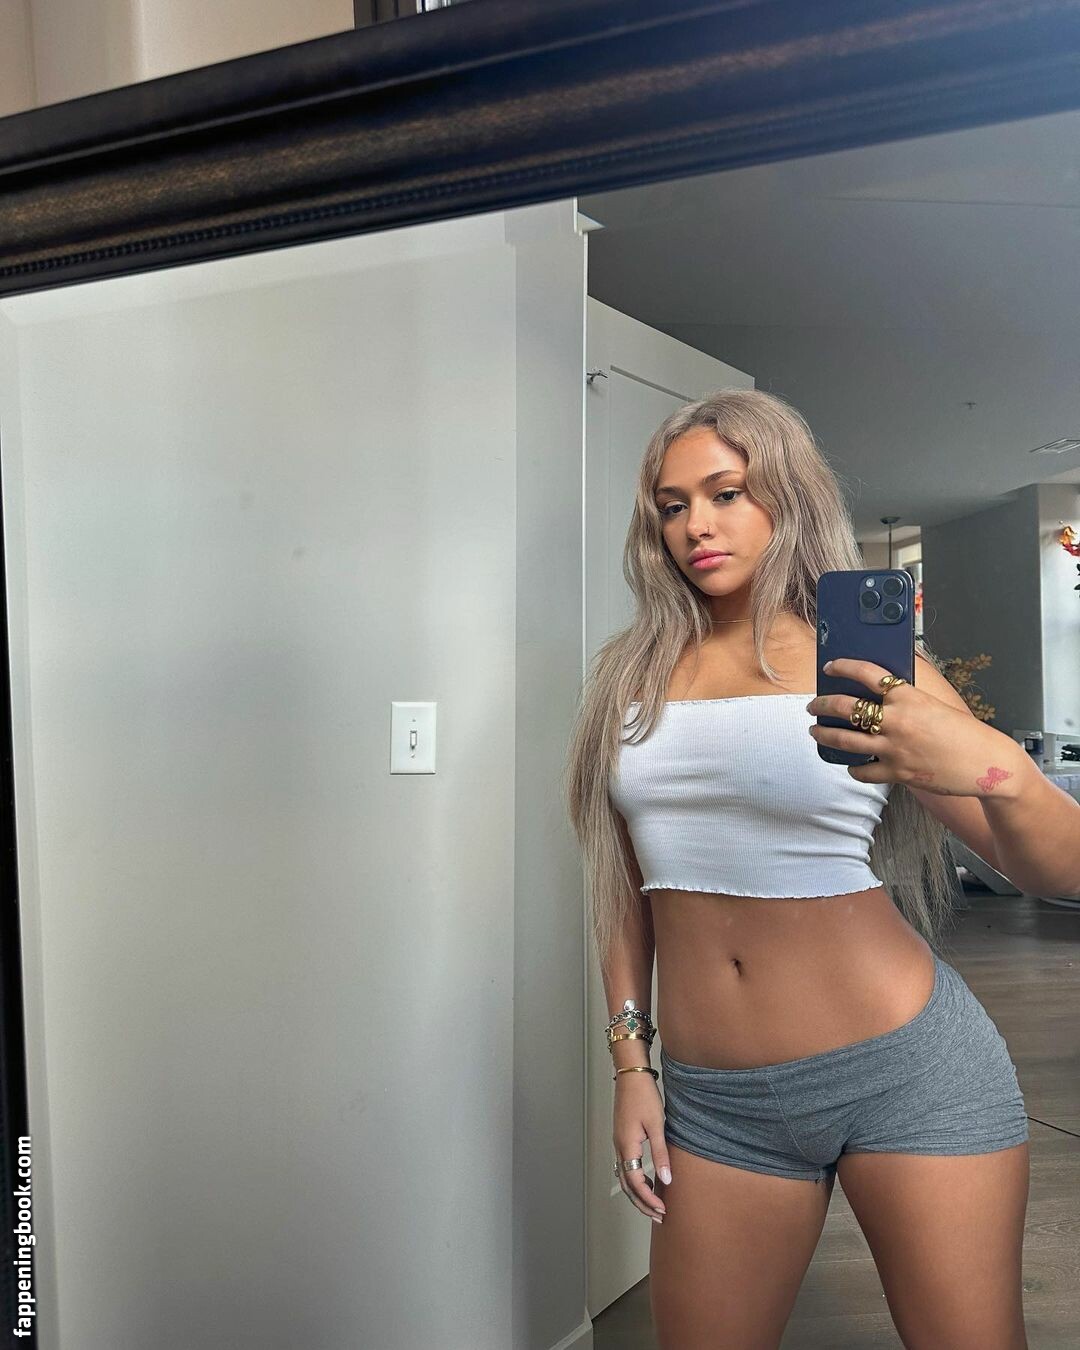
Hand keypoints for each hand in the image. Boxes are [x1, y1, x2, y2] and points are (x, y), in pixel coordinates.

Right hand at [613, 1074, 670, 1222]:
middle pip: (626, 1184)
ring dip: (638, 1192)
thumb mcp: (657, 1125)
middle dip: (641, 1202)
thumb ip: (661, 1154)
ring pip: (624, 1176)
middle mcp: (619, 1146)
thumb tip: (666, 1180)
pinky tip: (649, 1179)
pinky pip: (625, 1165)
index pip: (635, 1182)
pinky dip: (635, 1179)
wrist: (631, 1075)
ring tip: (654, 1203)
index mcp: (627, 1145)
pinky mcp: (622, 1137)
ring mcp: (618, 1142)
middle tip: (658, 1215)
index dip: (648, 1199)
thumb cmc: (644, 1095)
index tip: (662, 1210)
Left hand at [806, 657, 1027, 798]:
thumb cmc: (964, 733)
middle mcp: (897, 720)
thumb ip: (906, 701)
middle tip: (814, 706)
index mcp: (908, 697)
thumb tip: (880, 695)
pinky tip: (851, 765)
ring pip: (844, 740)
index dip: (843, 666)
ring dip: (824, 735)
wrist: (987, 763)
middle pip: (845, 707)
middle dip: (822, 705)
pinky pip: (863, 771)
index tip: (830, 666)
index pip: (866, 673)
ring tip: (816, 732)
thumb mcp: (934, 705)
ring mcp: (894, 747)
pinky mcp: (898, 772)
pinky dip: (854, 768)